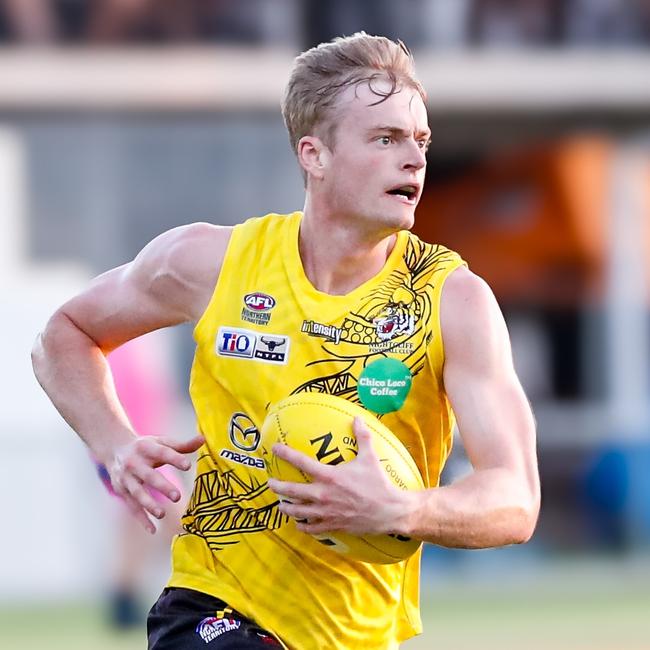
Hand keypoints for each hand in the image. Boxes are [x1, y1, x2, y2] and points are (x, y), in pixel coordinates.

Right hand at [107, 434, 203, 533]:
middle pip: (148, 476)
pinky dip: (141, 519)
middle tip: (177, 497)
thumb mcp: (161, 442)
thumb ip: (182, 445)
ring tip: (162, 514)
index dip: (175, 458)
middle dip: (162, 486)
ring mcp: (126, 478)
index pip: (162, 453)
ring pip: (137, 493)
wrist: (115, 449)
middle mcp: (134, 463)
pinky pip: (131, 506)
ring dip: (148, 504)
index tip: (188, 465)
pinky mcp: (121, 491)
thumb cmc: (146, 447)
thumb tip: (203, 439)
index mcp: (146, 448)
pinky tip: (152, 529)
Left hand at [268, 417, 411, 536]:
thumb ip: (362, 436)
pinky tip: (299, 523)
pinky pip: (311, 528)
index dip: (285, 454)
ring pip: (297, 512)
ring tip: (281, 504)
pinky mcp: (332, 525)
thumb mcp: (370, 457)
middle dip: (277, 486)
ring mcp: (326, 512)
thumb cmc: (378, 483)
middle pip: (291, 491)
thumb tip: (357, 418)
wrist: (389, 511)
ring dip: (286, 508)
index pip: (301, 462)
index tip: (274, 449)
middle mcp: (323, 495)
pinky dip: (302, 526)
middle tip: (270, 483)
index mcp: (330, 476)